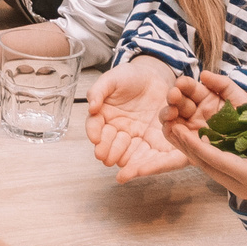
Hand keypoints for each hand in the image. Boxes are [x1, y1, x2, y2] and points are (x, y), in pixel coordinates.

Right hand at [85, 55, 187, 181]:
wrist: (155, 77)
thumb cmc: (130, 77)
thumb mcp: (113, 78)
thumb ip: (99, 90)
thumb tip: (91, 105)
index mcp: (104, 115)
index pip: (95, 125)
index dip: (93, 132)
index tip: (94, 138)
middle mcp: (117, 129)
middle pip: (110, 143)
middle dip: (107, 150)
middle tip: (104, 157)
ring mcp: (134, 136)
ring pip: (126, 151)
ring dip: (123, 159)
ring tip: (122, 166)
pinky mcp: (152, 140)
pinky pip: (147, 153)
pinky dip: (144, 162)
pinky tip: (141, 169)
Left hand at [160, 73, 246, 206]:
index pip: (216, 160)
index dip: (196, 145)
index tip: (180, 129)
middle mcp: (237, 183)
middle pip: (203, 164)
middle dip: (185, 146)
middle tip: (168, 125)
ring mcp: (235, 185)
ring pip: (205, 167)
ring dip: (188, 150)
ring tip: (173, 129)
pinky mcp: (235, 182)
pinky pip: (211, 167)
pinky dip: (199, 153)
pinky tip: (190, 139)